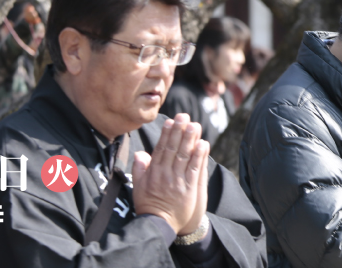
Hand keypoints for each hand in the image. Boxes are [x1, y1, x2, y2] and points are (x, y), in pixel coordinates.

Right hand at [132, 113, 206, 234]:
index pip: (161, 149)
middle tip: (184, 116)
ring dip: (190, 140)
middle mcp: (166, 174)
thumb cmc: (148, 206)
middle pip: (174, 149)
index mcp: (153, 173)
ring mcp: (178, 181)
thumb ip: (139, 169)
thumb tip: (141, 153)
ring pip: (185, 157)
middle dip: (179, 131)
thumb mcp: (138, 187)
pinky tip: (203, 144)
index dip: (167, 134)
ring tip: (195, 125)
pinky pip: (195, 170)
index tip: (171, 121)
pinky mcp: (189, 189)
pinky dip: (199, 156)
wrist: (159, 225)